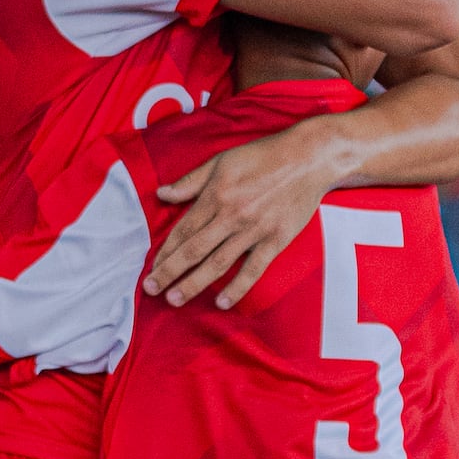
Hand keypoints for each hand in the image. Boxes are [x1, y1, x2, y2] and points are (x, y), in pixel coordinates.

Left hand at [150, 116, 351, 305]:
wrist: (308, 158)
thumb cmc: (263, 156)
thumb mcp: (221, 162)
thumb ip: (191, 181)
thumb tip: (161, 194)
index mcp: (215, 195)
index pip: (183, 230)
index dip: (165, 251)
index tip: (151, 267)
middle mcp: (231, 215)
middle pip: (194, 250)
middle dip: (169, 272)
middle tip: (151, 290)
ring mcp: (253, 230)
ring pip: (218, 263)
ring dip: (194, 284)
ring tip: (175, 300)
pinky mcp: (275, 240)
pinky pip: (253, 269)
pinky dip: (237, 287)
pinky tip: (222, 302)